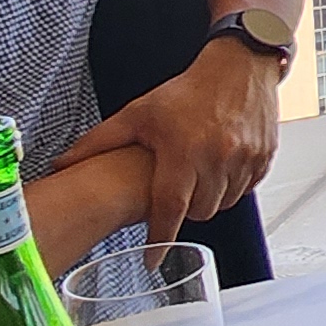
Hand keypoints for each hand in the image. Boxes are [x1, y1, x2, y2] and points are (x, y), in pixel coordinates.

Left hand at [53, 41, 281, 246]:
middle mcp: (218, 157)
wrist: (239, 65)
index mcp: (184, 150)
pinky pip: (245, 190)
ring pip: (223, 204)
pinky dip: (231, 189)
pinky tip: (219, 169)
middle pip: (198, 212)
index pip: (170, 209)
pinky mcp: (264, 158)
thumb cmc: (188, 90)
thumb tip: (61, 164)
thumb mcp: (138, 113)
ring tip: (196, 178)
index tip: (150, 260)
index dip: (160, 239)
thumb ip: (99, 142)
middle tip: (176, 192)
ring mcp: (245, 159)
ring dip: (208, 200)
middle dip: (184, 210)